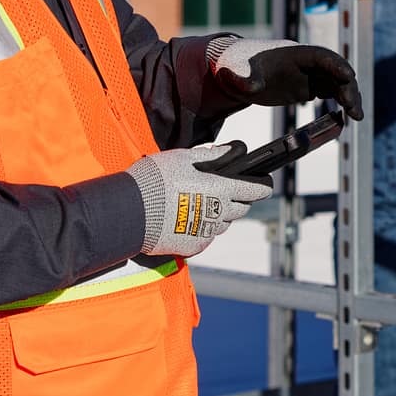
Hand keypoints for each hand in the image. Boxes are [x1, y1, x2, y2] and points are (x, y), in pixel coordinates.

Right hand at [127, 142, 272, 257]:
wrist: (130, 211)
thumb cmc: (156, 179)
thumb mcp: (185, 157)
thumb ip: (213, 155)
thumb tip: (234, 149)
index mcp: (222, 189)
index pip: (257, 190)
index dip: (263, 185)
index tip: (265, 183)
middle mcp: (219, 213)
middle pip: (241, 208)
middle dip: (238, 199)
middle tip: (222, 189)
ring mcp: (207, 232)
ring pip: (223, 224)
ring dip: (219, 214)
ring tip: (198, 202)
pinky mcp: (194, 246)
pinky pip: (206, 236)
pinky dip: (201, 227)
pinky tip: (186, 218)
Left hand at [212, 38, 362, 120]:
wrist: (237, 70)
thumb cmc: (239, 65)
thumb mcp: (240, 72)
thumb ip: (246, 78)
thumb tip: (251, 86)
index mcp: (294, 53)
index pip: (321, 56)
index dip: (336, 65)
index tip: (349, 76)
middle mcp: (307, 63)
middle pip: (335, 71)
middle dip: (348, 88)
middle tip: (354, 109)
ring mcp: (309, 75)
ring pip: (337, 83)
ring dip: (349, 97)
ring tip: (356, 117)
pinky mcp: (307, 87)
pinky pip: (330, 92)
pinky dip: (341, 103)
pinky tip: (347, 117)